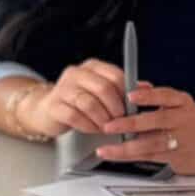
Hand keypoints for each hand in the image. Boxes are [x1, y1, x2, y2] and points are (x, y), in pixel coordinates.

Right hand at [8, 59, 129, 139]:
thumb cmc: (80, 101)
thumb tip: (147, 87)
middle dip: (115, 108)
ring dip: (102, 119)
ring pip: (89, 103)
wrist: (47, 110)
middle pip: (103, 88)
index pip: (116, 75)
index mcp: (92, 67)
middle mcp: (76, 73)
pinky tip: (93, 128)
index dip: (126, 94)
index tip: (131, 107)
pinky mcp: (54, 105)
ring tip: (107, 127)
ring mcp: (62, 88)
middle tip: (120, 120)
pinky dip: (88, 125)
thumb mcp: (102, 92)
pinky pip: (75, 116)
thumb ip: (124, 89)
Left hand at [87, 83, 194, 174]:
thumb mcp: (174, 104)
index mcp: (182, 102)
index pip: (166, 96)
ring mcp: (181, 139)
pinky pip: (149, 156)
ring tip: (107, 147)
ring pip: (152, 143)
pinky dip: (128, 156)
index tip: (129, 96)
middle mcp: (184, 119)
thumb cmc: (181, 122)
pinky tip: (113, 154)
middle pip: (159, 120)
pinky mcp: (175, 156)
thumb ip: (153, 95)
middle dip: (132, 123)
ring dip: (127, 146)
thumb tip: (135, 85)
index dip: (148, 96)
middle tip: (109, 125)